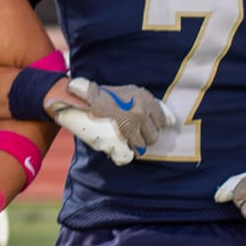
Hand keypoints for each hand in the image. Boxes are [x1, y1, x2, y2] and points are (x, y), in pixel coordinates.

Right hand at [45, 76, 175, 164]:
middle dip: (144, 136)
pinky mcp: (121, 135)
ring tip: (122, 138)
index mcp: (143, 97)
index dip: (153, 125)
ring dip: (135, 144)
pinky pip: (131, 152)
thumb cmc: (98, 98)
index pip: (163, 118)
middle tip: (130, 133)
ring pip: (144, 144)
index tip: (143, 127)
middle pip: (154, 134)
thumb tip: (172, 121)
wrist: (73, 99)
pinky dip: (126, 152)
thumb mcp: (124, 94)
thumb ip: (144, 106)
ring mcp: (132, 122)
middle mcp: (141, 109)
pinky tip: (116, 145)